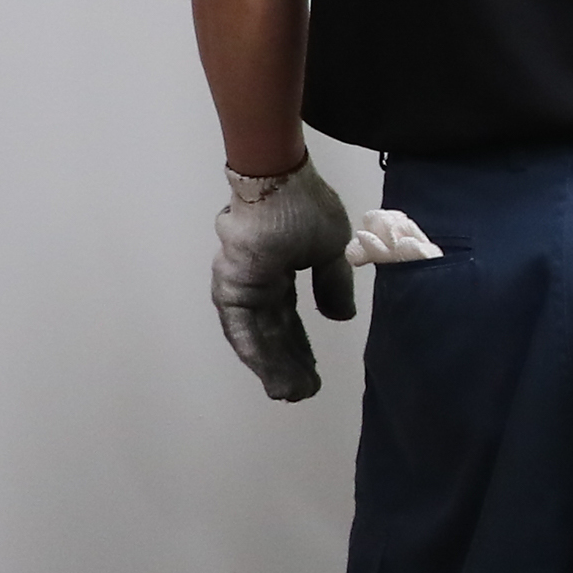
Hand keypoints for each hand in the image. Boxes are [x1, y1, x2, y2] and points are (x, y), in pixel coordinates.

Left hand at [214, 161, 354, 401]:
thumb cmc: (305, 204)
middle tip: (302, 393)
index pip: (289, 319)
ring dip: (270, 364)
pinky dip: (253, 347)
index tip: (314, 375)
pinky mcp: (232, 282)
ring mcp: (241, 282)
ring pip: (256, 333)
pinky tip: (266, 370)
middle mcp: (256, 281)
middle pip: (272, 332)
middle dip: (287, 364)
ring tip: (288, 392)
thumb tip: (340, 318)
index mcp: (280, 271)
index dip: (301, 348)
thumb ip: (332, 284)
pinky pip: (240, 322)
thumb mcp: (331, 250)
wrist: (279, 179)